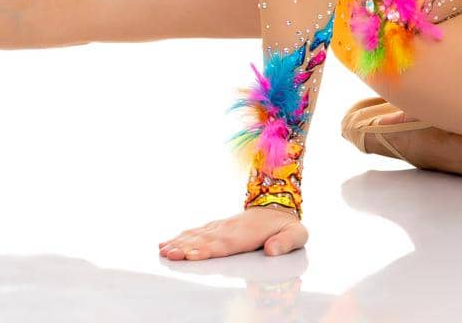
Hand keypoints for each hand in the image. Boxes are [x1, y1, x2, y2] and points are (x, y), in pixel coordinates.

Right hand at [158, 205, 308, 259]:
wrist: (279, 206)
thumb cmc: (287, 226)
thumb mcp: (297, 234)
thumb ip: (285, 243)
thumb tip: (271, 250)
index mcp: (248, 233)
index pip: (225, 244)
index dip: (209, 250)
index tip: (194, 255)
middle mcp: (231, 229)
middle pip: (206, 240)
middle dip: (187, 248)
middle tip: (170, 254)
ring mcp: (222, 227)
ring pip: (198, 235)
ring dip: (180, 243)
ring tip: (164, 250)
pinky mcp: (218, 227)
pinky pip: (197, 232)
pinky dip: (182, 237)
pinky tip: (168, 243)